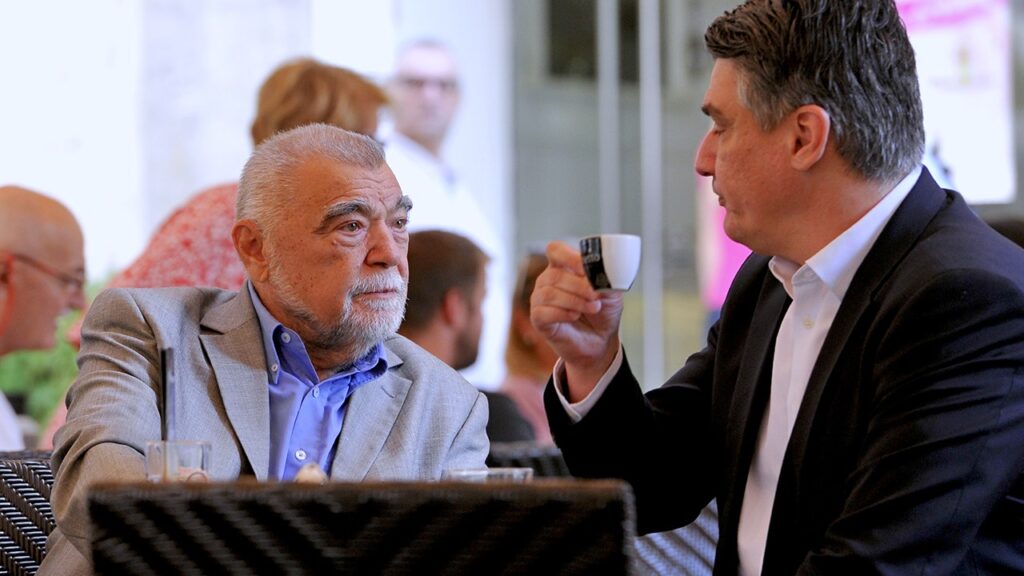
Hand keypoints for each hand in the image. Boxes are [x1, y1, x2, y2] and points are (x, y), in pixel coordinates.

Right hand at [530, 241, 623, 400]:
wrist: (601, 341)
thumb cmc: (603, 313)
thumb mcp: (612, 292)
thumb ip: (608, 279)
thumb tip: (601, 276)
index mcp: (563, 267)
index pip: (555, 250)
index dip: (568, 257)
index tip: (585, 268)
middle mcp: (548, 280)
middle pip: (554, 274)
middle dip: (579, 286)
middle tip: (595, 296)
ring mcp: (540, 299)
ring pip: (549, 293)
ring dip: (574, 301)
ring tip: (592, 308)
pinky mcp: (538, 318)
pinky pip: (543, 311)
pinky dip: (562, 313)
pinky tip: (574, 317)